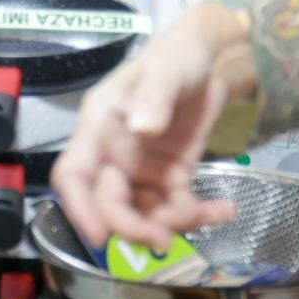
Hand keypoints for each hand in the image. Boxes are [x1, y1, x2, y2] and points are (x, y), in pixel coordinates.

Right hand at [52, 3, 247, 248]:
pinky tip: (225, 209)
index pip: (73, 175)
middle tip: (162, 240)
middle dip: (131, 226)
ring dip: (170, 224)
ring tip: (208, 213)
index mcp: (99, 128)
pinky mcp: (172, 175)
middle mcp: (114, 154)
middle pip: (109, 203)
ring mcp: (143, 169)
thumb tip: (142, 129)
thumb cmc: (175, 58)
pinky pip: (178, 206)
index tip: (100, 236)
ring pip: (144, 213)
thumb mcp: (164, 72)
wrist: (210, 61)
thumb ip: (153, 98)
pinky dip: (200, 215)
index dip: (79, 208)